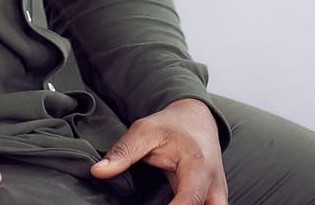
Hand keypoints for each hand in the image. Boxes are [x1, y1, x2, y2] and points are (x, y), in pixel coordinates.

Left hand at [89, 98, 226, 204]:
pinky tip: (165, 204)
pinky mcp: (213, 203)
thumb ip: (124, 152)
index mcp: (199, 167)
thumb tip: (98, 171)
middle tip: (154, 203)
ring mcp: (217, 197)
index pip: (190, 200)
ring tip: (157, 201)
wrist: (197, 119)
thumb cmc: (172, 125)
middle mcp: (214, 186)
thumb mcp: (145, 131)